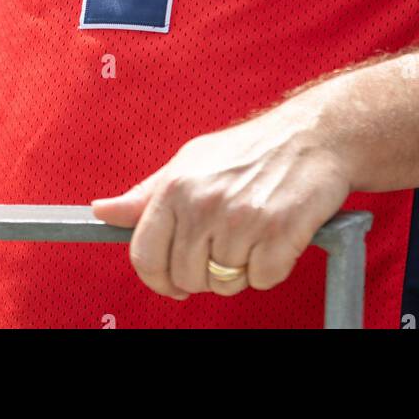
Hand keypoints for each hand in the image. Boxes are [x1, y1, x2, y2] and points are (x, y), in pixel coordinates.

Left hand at [91, 103, 350, 299]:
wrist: (315, 135)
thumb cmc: (252, 149)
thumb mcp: (191, 161)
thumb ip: (147, 195)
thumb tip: (103, 211)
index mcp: (177, 185)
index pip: (144, 256)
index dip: (157, 277)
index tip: (173, 280)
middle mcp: (205, 202)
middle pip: (186, 277)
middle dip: (206, 271)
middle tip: (228, 239)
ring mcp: (242, 220)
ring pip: (225, 283)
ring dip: (241, 268)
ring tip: (254, 230)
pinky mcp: (279, 235)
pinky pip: (262, 281)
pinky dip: (272, 267)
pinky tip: (277, 233)